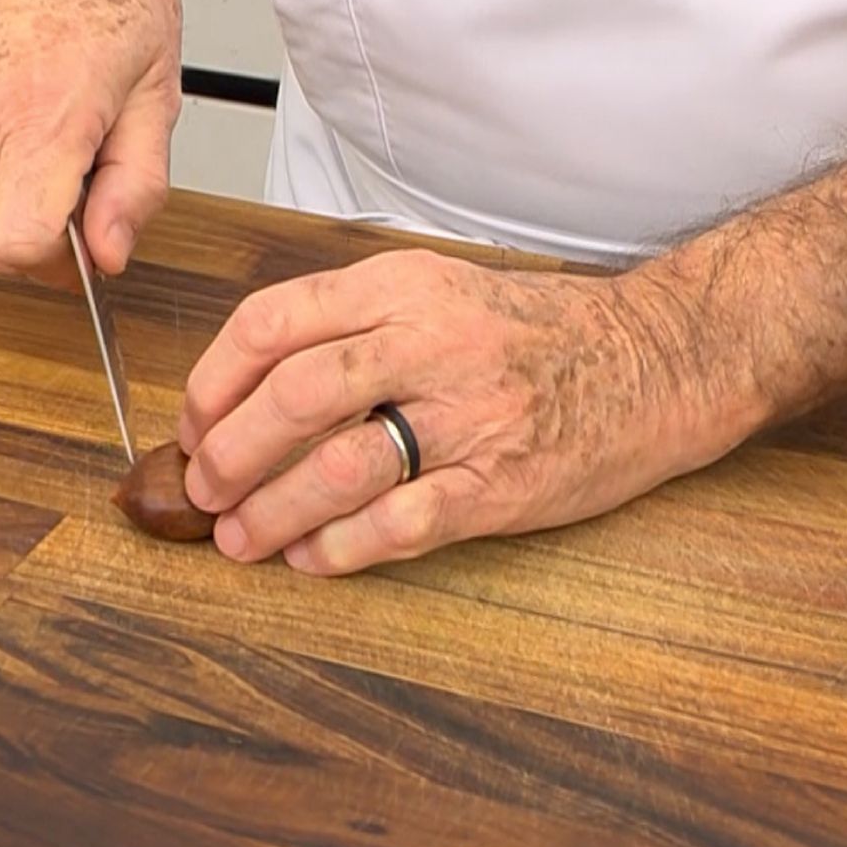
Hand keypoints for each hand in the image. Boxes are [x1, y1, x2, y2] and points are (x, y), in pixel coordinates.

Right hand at [0, 0, 181, 287]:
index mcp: (39, 109)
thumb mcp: (156, 86)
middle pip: (0, 244)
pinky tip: (9, 123)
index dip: (59, 264)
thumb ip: (137, 184)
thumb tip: (108, 254)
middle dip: (48, 228)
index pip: (18, 245)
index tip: (86, 240)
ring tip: (46, 133)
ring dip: (17, 200)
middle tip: (80, 167)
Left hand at [177, 250, 739, 574]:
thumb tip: (245, 396)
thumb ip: (348, 329)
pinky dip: (342, 547)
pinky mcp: (502, 484)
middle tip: (202, 490)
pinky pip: (402, 522)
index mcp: (401, 287)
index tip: (190, 424)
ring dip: (273, 510)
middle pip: (294, 396)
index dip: (212, 381)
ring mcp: (470, 415)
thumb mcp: (436, 292)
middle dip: (228, 453)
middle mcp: (431, 342)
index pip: (272, 323)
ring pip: (340, 464)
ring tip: (240, 539)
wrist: (657, 358)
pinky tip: (310, 558)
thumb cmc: (531, 333)